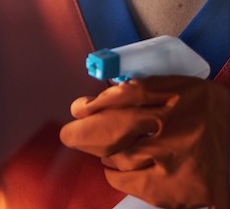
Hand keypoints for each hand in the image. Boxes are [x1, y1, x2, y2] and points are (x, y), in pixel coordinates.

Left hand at [60, 76, 228, 208]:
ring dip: (103, 154)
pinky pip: (132, 183)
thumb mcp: (181, 89)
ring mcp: (173, 160)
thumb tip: (101, 96)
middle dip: (82, 133)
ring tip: (103, 151)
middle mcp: (171, 127)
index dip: (94, 105)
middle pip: (113, 128)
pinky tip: (117, 170)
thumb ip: (144, 88)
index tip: (77, 110)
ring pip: (118, 157)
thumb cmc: (208, 114)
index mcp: (174, 96)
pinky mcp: (176, 189)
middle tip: (69, 135)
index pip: (123, 96)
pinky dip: (118, 176)